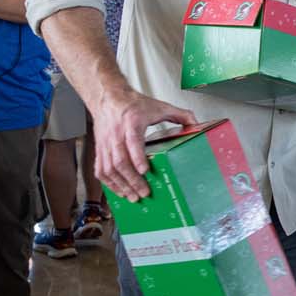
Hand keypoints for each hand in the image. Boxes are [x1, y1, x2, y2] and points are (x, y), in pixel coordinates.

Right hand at [93, 86, 198, 200]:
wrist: (108, 98)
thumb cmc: (132, 104)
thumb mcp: (158, 106)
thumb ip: (179, 114)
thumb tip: (195, 124)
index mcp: (132, 122)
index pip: (133, 141)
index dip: (137, 158)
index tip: (145, 171)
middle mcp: (117, 134)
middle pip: (120, 161)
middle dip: (132, 180)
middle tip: (144, 192)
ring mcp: (106, 143)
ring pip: (109, 168)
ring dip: (121, 185)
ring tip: (133, 196)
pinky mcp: (100, 150)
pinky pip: (100, 170)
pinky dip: (109, 183)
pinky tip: (119, 190)